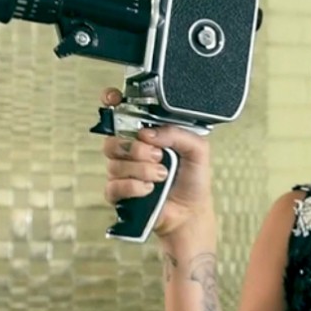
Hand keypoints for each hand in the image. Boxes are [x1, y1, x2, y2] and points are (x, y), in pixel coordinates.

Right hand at [99, 88, 214, 238]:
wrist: (191, 212)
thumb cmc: (193, 180)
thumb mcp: (198, 149)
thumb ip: (178, 133)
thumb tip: (149, 133)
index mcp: (148, 136)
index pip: (123, 114)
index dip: (113, 102)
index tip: (113, 98)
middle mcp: (132, 151)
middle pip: (113, 140)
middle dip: (137, 149)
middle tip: (159, 156)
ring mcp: (123, 172)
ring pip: (114, 163)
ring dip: (142, 170)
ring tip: (161, 175)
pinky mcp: (119, 193)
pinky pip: (114, 185)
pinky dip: (135, 187)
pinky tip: (150, 189)